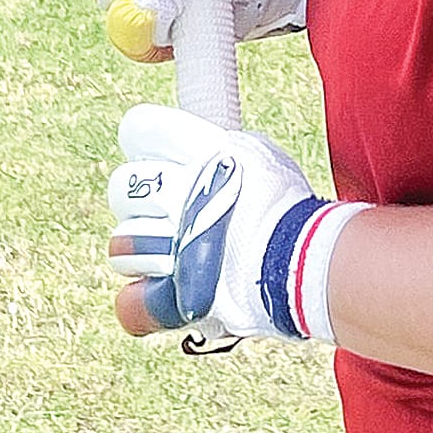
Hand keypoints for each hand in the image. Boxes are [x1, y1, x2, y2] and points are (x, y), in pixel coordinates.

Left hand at [107, 104, 365, 341]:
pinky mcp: (173, 298)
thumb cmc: (289, 207)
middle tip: (162, 210)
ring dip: (139, 248)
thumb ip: (224, 149)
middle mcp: (180, 195)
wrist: (310, 262)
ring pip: (121, 242)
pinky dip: (139, 301)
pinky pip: (130, 302)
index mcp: (200, 153)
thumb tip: (207, 147)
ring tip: (168, 253)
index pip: (141, 130)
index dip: (142, 139)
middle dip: (139, 197)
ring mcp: (174, 248)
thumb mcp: (262, 155)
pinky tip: (156, 292)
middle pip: (123, 186)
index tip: (151, 151)